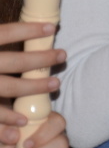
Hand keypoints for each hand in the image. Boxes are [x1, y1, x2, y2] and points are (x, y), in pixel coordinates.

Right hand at [0, 23, 67, 147]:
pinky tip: (24, 120)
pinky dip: (7, 117)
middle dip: (42, 59)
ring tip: (56, 84)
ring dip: (34, 87)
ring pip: (8, 87)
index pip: (5, 33)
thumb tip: (28, 27)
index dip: (28, 30)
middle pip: (14, 61)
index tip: (51, 27)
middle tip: (63, 55)